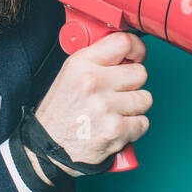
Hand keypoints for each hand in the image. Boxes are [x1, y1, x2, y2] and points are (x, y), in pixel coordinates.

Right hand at [33, 31, 151, 175]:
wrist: (47, 148)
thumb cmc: (60, 113)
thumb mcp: (70, 75)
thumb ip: (97, 61)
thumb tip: (128, 55)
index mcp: (82, 65)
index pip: (123, 42)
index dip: (136, 50)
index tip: (137, 57)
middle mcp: (93, 82)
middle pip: (140, 73)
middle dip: (133, 85)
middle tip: (118, 94)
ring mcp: (105, 107)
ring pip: (145, 99)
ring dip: (134, 108)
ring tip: (115, 113)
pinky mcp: (115, 130)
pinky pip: (143, 122)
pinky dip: (133, 128)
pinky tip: (116, 127)